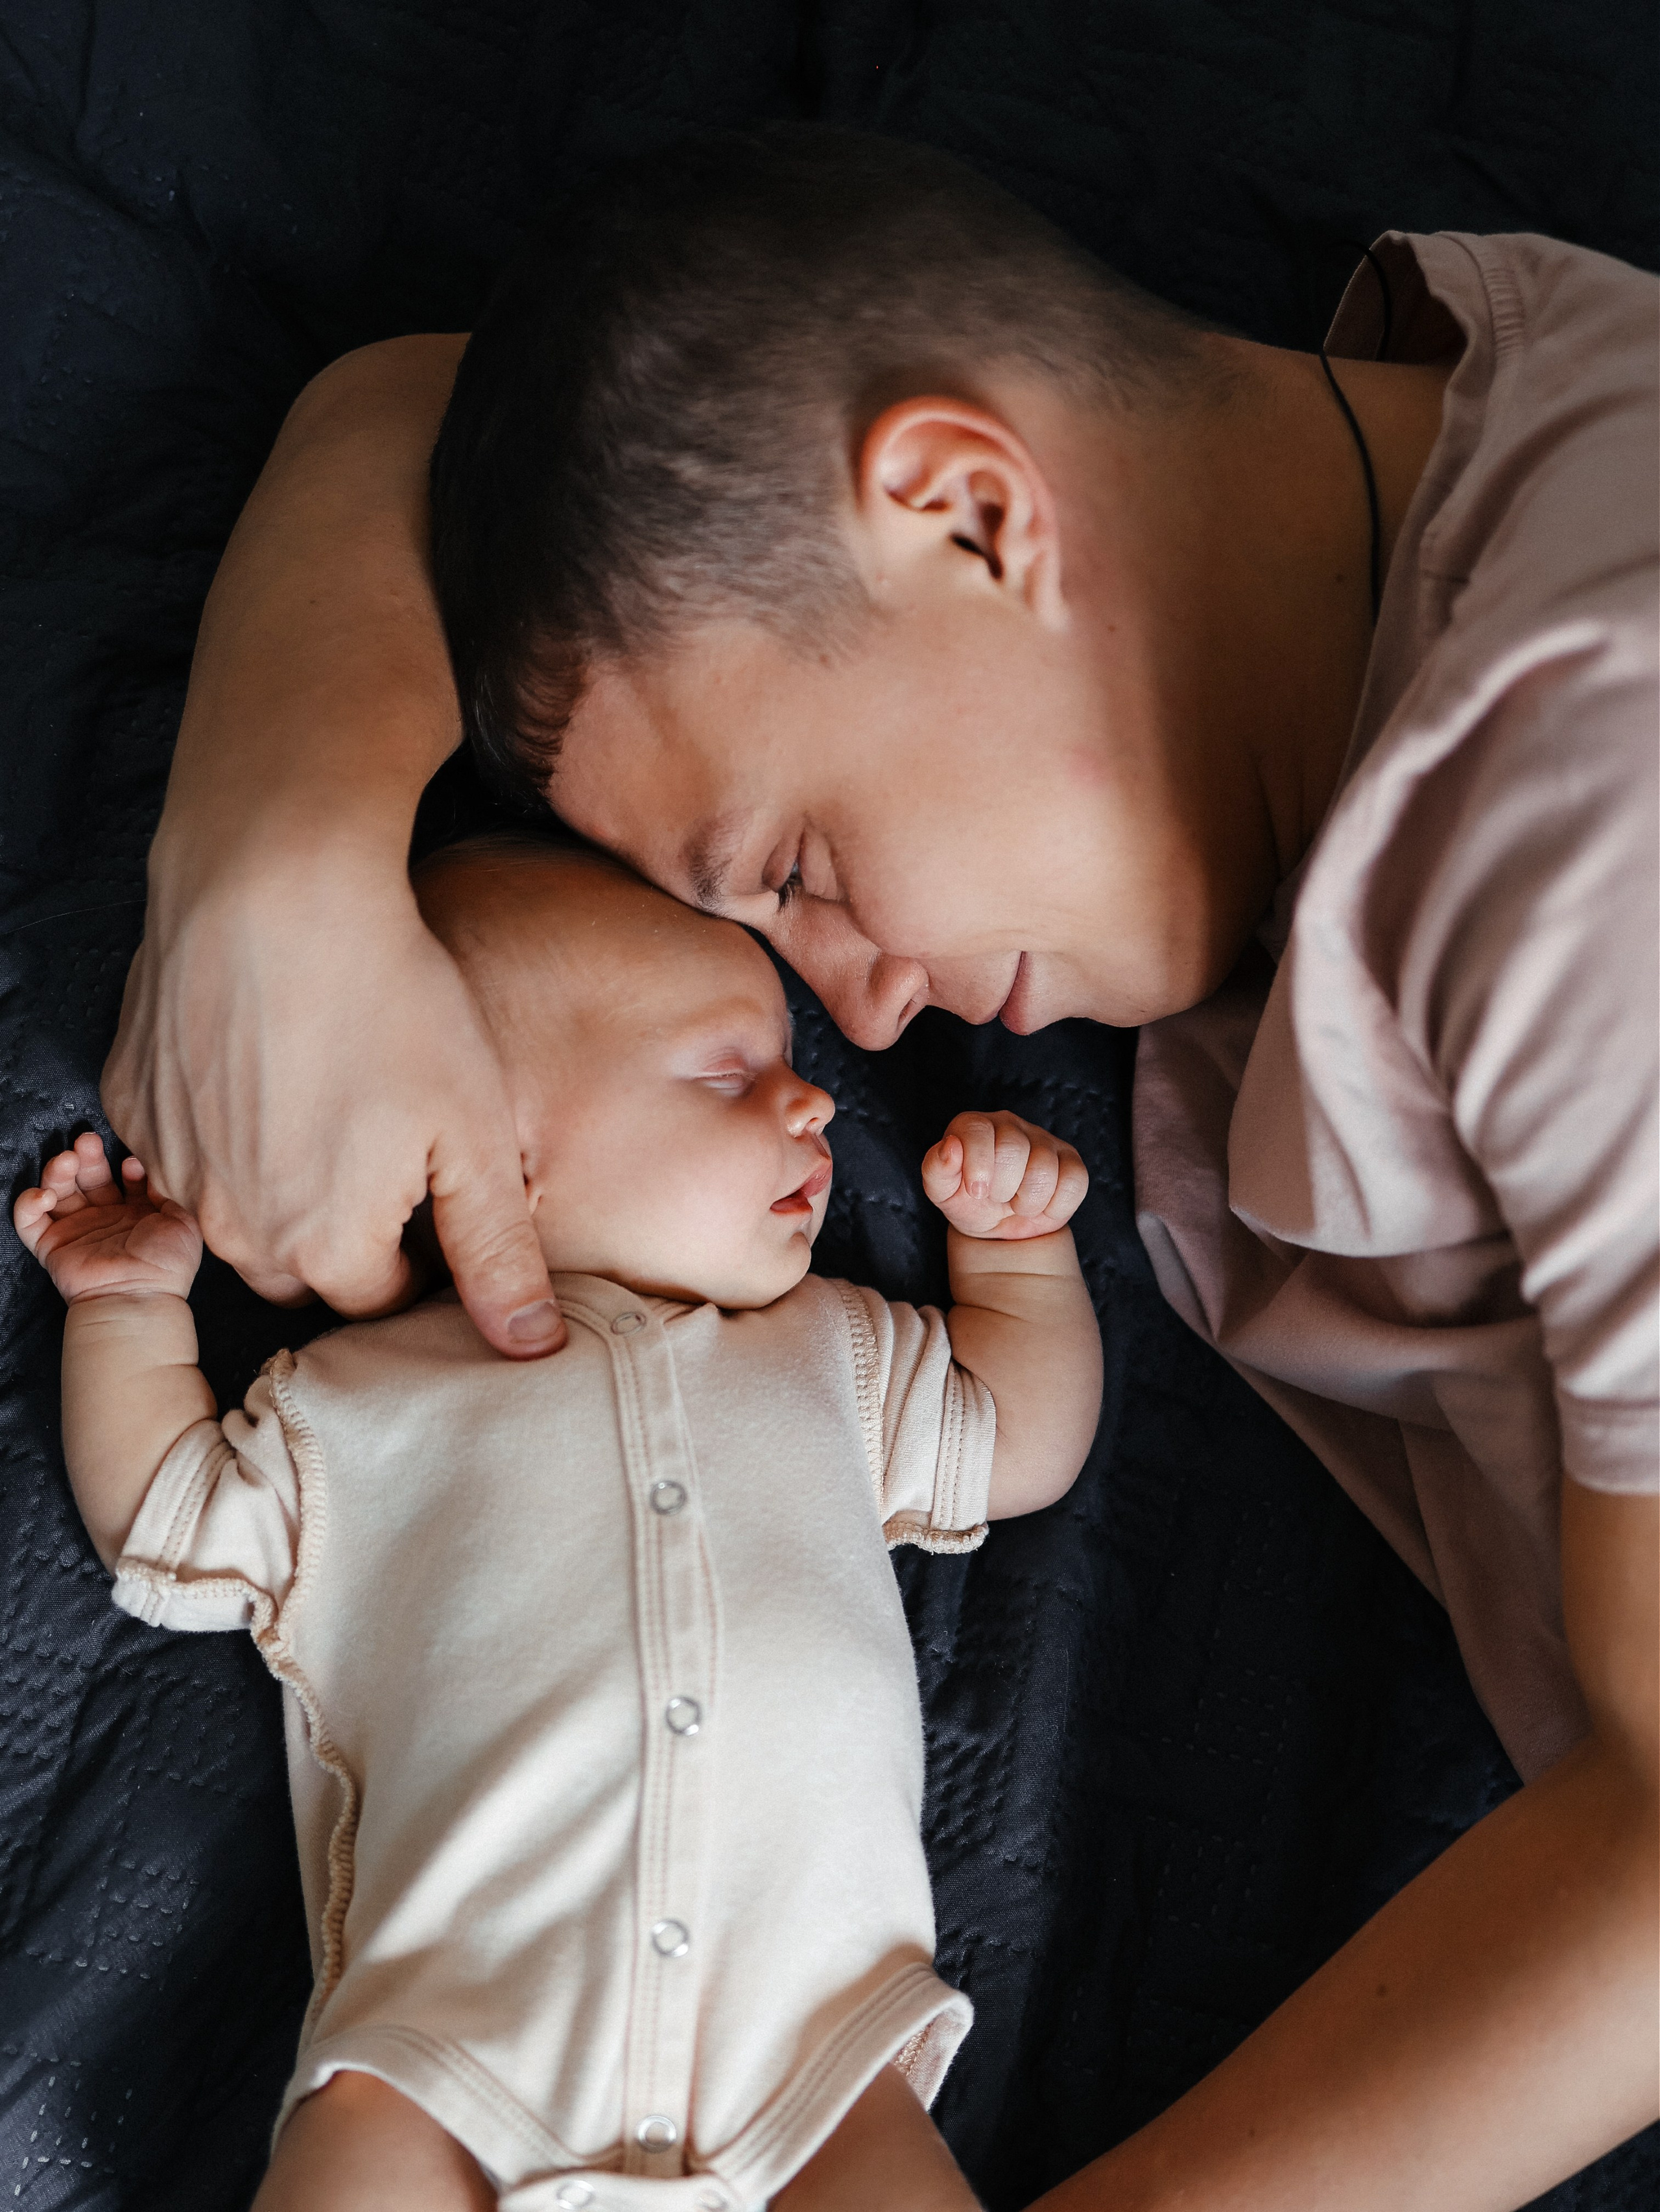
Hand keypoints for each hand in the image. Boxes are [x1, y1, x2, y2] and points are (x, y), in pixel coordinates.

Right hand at [13, 1133, 202, 1303]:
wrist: (140, 1298)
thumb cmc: (168, 1264)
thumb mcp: (183, 1221)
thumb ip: (169, 1192)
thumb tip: (156, 1168)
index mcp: (136, 1211)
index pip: (124, 1177)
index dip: (127, 1165)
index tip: (132, 1164)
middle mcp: (104, 1218)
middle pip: (88, 1177)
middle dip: (86, 1155)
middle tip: (87, 1140)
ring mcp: (76, 1230)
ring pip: (58, 1189)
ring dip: (58, 1170)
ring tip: (67, 1160)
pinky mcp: (51, 1245)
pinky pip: (27, 1221)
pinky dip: (27, 1203)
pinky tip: (45, 1196)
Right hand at [102, 862, 564, 1355]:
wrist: (274, 883)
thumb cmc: (392, 1001)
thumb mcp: (474, 1133)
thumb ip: (496, 1251)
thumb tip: (532, 1348)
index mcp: (320, 1248)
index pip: (378, 1302)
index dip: (420, 1261)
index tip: (442, 1206)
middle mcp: (230, 1227)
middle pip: (301, 1268)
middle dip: (348, 1235)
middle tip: (391, 1156)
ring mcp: (171, 1164)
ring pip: (236, 1210)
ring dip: (282, 1181)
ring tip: (332, 1102)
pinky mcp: (134, 1098)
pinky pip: (185, 1144)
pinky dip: (223, 1124)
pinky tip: (270, 1062)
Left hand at [922, 1110, 1087, 1239]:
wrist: (999, 1227)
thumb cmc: (968, 1202)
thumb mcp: (942, 1193)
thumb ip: (936, 1169)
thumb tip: (950, 1147)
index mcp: (974, 1125)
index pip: (977, 1130)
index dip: (978, 1165)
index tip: (976, 1191)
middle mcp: (1009, 1124)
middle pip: (1013, 1148)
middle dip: (1002, 1187)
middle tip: (997, 1198)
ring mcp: (1043, 1140)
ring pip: (1045, 1168)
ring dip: (1028, 1201)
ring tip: (1017, 1202)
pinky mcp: (1070, 1160)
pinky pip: (1074, 1181)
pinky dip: (1055, 1206)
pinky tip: (1041, 1204)